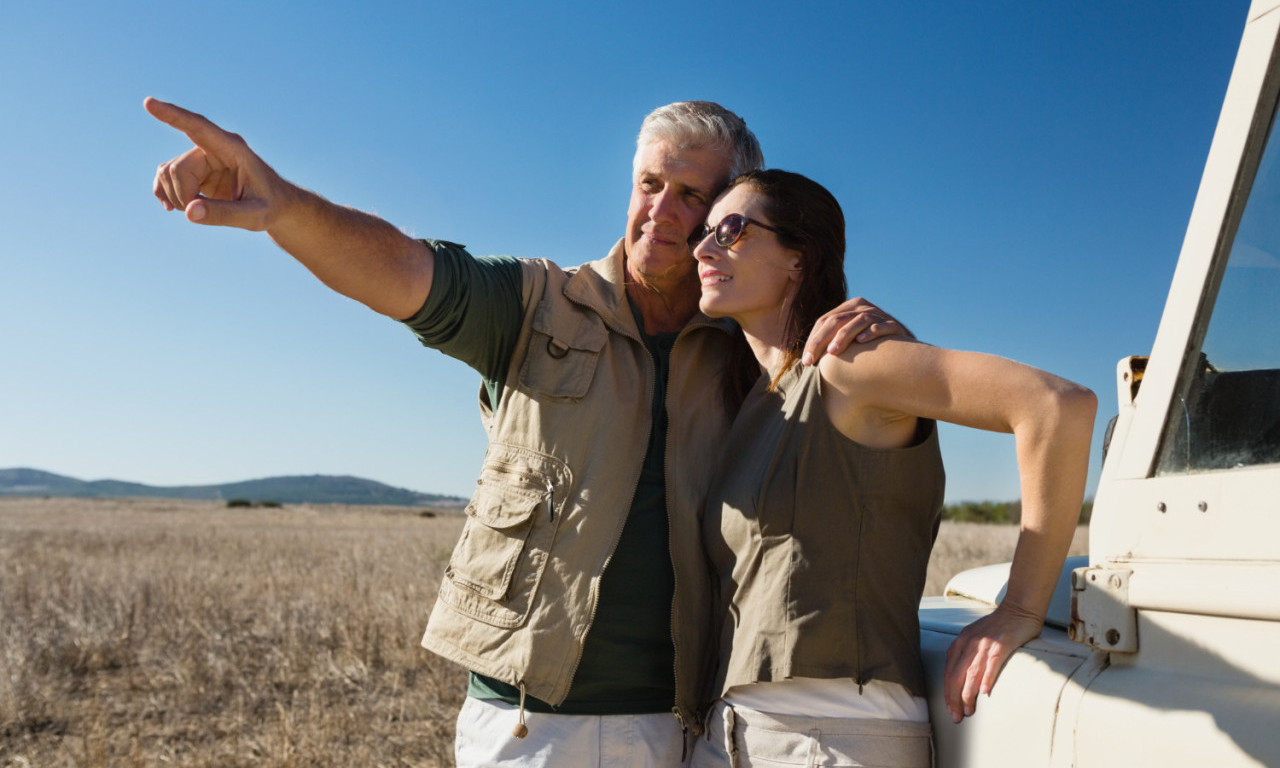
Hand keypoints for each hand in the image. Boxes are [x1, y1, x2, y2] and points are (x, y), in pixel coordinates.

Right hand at [145, 97, 288, 230]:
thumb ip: (225, 214)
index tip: (149, 103)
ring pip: (167, 173)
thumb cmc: (270, 208)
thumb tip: (189, 212)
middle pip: (178, 167)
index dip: (173, 116)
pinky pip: (163, 177)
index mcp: (233, 148)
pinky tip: (170, 208)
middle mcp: (214, 148)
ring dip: (176, 198)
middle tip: (203, 213)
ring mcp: (201, 158)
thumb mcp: (255, 216)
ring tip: (200, 211)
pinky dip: (162, 193)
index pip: (198, 127)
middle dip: (184, 195)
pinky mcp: (194, 171)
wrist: (275, 208)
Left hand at [801, 297, 911, 364]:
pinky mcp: (894, 325)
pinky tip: (861, 342)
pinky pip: (881, 325)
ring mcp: (879, 315)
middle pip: (836, 320)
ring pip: (857, 321)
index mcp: (848, 309)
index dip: (813, 340)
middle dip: (821, 341)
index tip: (805, 361)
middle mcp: (862, 308)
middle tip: (811, 360)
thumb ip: (830, 343)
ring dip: (844, 336)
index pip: (824, 321)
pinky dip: (871, 332)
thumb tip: (804, 360)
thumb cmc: (870, 350)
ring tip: (832, 352)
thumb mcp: (849, 341)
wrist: (904, 351)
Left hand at [942, 601, 1043, 722]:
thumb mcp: (975, 637)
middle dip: (954, 698)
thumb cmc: (998, 626)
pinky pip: (992, 663)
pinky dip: (987, 678)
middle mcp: (969, 643)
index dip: (947, 692)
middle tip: (957, 716)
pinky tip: (985, 692)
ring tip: (968, 710)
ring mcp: (985, 643)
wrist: (1018, 607)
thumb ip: (968, 654)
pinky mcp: (1002, 643)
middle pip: (955, 675)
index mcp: (961, 642)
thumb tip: (964, 679)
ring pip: (971, 672)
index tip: (950, 708)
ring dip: (968, 694)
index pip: (948, 672)